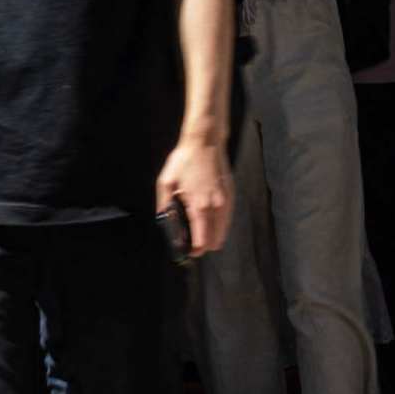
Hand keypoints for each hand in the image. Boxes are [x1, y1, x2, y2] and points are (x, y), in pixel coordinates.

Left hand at [159, 135, 232, 258]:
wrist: (205, 141)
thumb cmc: (184, 160)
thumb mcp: (166, 181)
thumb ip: (164, 204)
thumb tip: (164, 221)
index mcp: (199, 206)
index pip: (202, 240)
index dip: (195, 250)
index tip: (188, 252)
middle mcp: (215, 206)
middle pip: (215, 240)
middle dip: (204, 245)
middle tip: (192, 243)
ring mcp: (226, 200)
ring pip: (223, 230)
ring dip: (213, 236)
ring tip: (200, 233)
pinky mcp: (230, 194)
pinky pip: (227, 218)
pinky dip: (220, 224)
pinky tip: (210, 221)